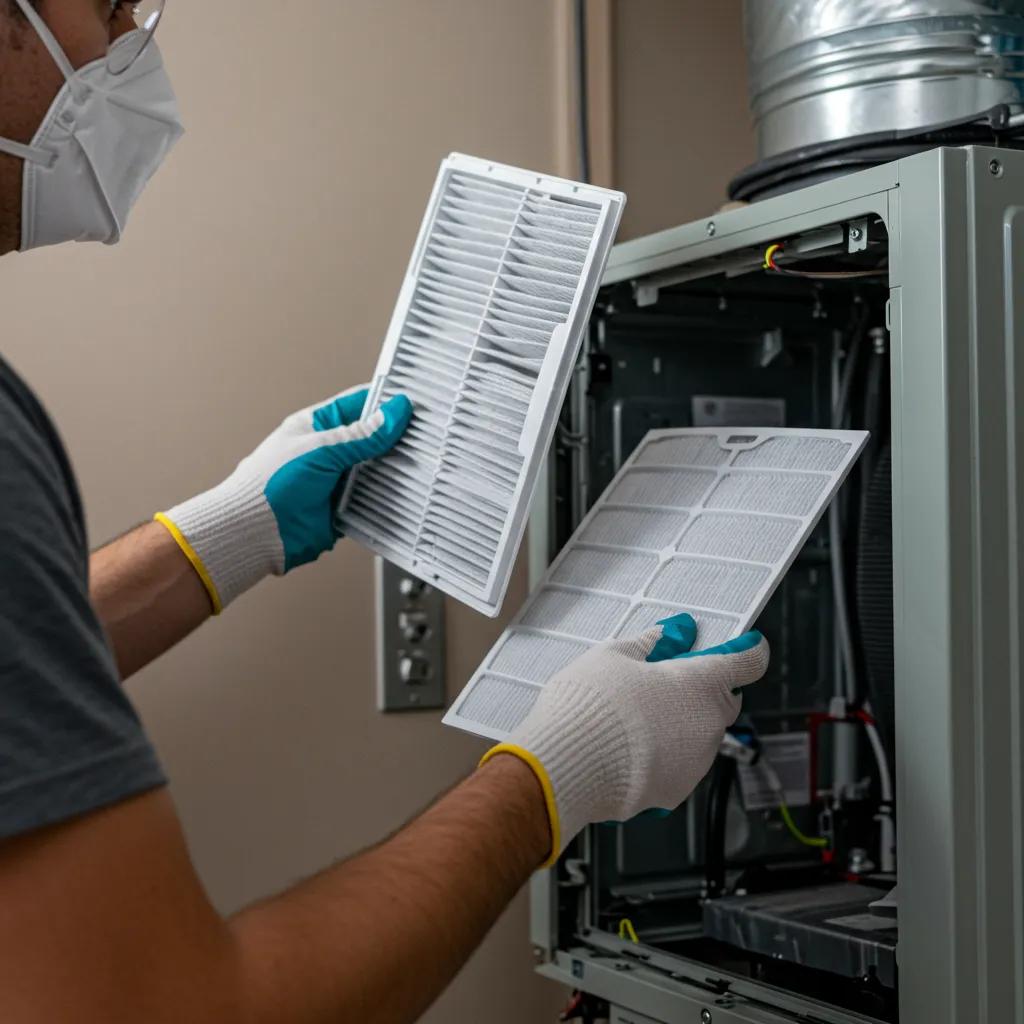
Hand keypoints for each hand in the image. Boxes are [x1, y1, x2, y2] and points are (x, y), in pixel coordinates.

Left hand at [156, 386, 411, 611]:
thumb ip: (361, 435)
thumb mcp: (320, 450)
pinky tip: (404, 494)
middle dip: (397, 438)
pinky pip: (373, 502)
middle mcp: (328, 453)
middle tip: (426, 435)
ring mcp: (336, 481)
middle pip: (372, 439)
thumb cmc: (269, 485)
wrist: (253, 534)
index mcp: (317, 427)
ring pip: (377, 471)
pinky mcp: (342, 510)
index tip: (414, 401)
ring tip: (422, 463)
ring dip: (394, 470)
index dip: (386, 401)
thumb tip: (395, 413)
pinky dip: (387, 499)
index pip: (359, 405)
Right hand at [481, 613, 768, 865]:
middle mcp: (709, 724)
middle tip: (667, 679)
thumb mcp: (612, 656)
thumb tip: (669, 634)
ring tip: (637, 717)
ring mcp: (696, 762)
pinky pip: (680, 764)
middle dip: (705, 688)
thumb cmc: (590, 705)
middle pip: (725, 699)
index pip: (749, 661)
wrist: (567, 766)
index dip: (748, 650)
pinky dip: (665, 754)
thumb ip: (648, 643)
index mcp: (700, 682)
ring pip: (701, 734)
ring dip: (682, 722)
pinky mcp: (677, 792)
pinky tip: (631, 747)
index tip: (744, 645)